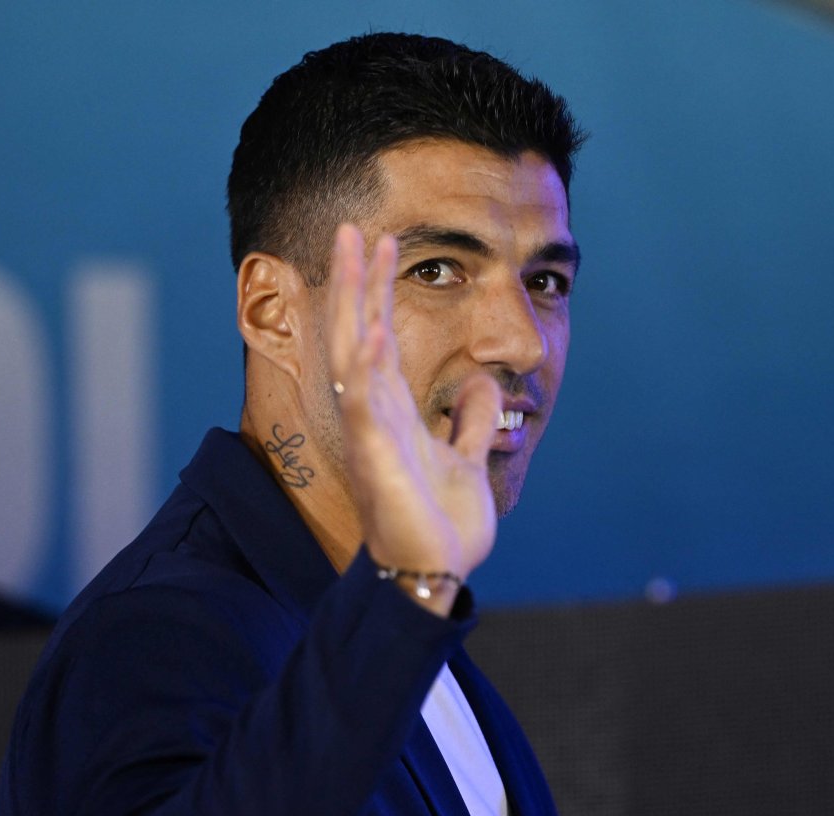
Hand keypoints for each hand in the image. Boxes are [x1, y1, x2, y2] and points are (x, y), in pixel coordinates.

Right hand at [326, 223, 499, 610]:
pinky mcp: (376, 456)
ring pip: (354, 352)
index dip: (380, 291)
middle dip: (357, 279)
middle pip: (359, 331)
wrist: (437, 571)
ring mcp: (373, 431)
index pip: (382, 336)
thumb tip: (481, 384)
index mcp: (396, 410)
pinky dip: (366, 368)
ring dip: (353, 300)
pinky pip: (366, 405)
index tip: (386, 242)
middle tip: (352, 225)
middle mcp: (377, 412)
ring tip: (352, 249)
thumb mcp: (467, 458)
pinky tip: (366, 330)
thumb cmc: (442, 523)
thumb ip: (470, 421)